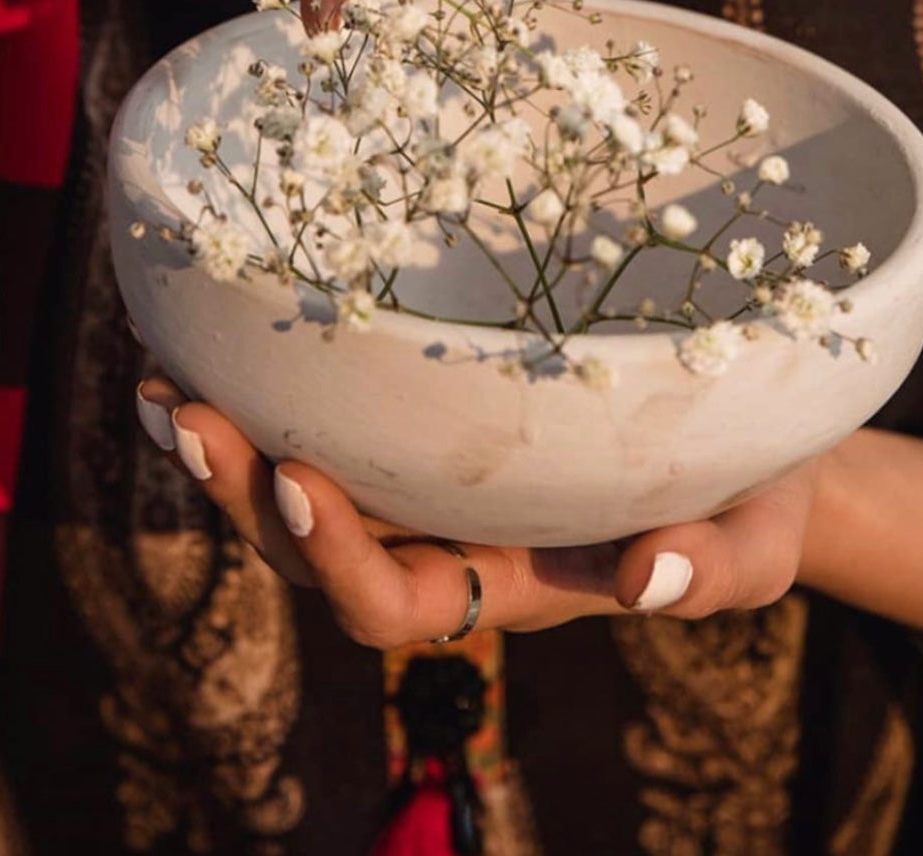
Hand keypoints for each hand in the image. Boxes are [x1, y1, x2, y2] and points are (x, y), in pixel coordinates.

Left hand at [137, 377, 819, 640]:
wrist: (757, 436)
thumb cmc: (755, 495)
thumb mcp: (758, 541)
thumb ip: (714, 572)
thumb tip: (647, 578)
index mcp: (510, 576)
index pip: (396, 600)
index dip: (332, 557)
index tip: (293, 478)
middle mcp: (451, 532)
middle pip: (316, 545)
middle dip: (239, 493)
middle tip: (184, 413)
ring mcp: (433, 469)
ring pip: (306, 479)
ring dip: (229, 439)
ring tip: (164, 379)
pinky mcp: (433, 399)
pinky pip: (336, 407)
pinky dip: (273, 378)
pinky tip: (224, 323)